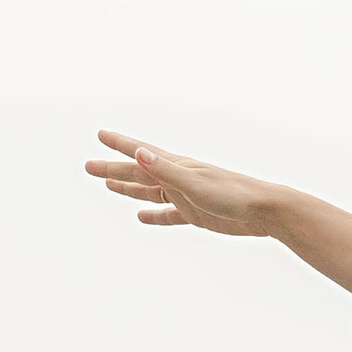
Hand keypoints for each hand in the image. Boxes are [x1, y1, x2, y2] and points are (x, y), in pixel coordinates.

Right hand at [86, 132, 285, 236]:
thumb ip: (165, 170)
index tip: (100, 134)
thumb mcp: (194, 183)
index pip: (141, 152)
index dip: (120, 144)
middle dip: (113, 169)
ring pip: (149, 191)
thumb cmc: (232, 194)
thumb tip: (139, 152)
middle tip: (88, 166)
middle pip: (138, 172)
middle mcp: (178, 178)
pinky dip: (153, 216)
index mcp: (176, 167)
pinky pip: (167, 215)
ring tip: (107, 184)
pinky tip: (140, 217)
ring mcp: (186, 196)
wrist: (264, 211)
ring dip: (129, 187)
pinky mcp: (196, 214)